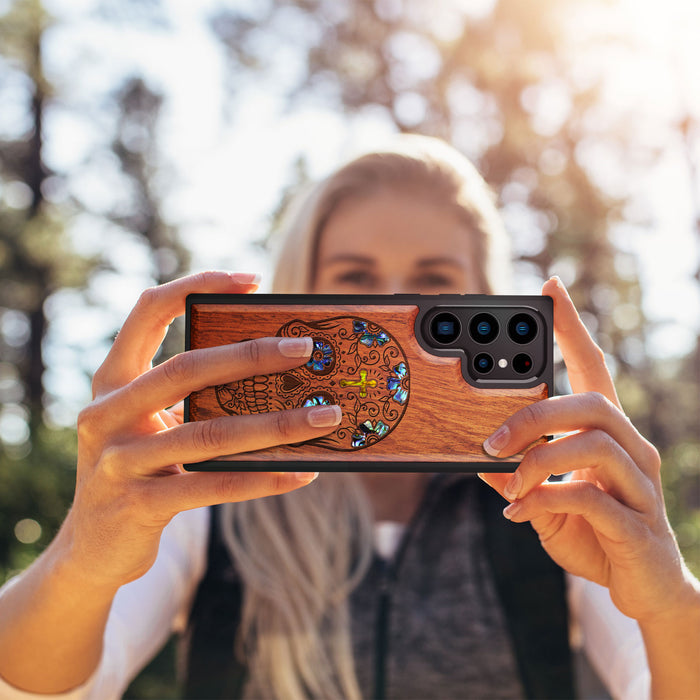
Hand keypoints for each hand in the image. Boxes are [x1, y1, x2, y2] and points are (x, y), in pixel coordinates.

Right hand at [63, 271, 340, 589]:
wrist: (92, 548)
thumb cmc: (138, 470)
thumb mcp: (150, 424)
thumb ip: (190, 397)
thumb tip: (275, 374)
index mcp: (112, 380)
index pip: (148, 311)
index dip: (196, 286)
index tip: (252, 280)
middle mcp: (106, 413)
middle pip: (185, 369)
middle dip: (251, 355)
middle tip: (306, 348)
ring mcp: (118, 461)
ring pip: (209, 434)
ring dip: (277, 424)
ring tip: (326, 416)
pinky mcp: (138, 505)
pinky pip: (213, 486)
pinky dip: (263, 478)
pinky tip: (302, 473)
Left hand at [479, 277, 696, 624]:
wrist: (644, 589)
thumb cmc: (594, 533)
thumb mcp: (544, 500)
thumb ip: (517, 476)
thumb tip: (476, 458)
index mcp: (608, 434)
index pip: (594, 368)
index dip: (573, 327)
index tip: (550, 288)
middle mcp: (632, 449)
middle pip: (592, 402)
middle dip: (535, 415)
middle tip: (490, 442)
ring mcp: (640, 485)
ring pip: (594, 443)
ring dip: (538, 460)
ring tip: (508, 483)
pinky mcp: (638, 524)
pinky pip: (591, 497)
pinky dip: (546, 499)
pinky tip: (521, 513)